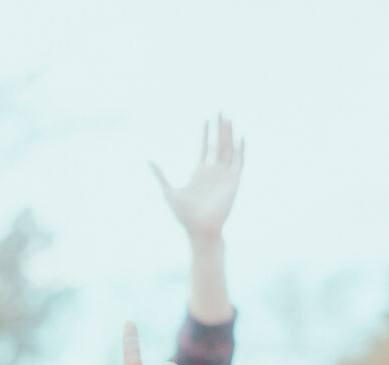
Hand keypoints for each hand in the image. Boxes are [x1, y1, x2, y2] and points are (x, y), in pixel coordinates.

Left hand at [151, 115, 244, 241]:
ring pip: (228, 149)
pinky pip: (239, 162)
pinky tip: (240, 138)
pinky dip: (240, 150)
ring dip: (229, 134)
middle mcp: (213, 171)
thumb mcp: (168, 192)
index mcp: (199, 172)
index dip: (205, 134)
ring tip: (228, 118)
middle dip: (219, 128)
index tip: (206, 119)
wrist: (200, 229)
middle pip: (218, 144)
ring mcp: (224, 175)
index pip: (204, 148)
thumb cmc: (184, 215)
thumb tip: (147, 160)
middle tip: (220, 111)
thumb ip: (160, 175)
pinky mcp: (234, 181)